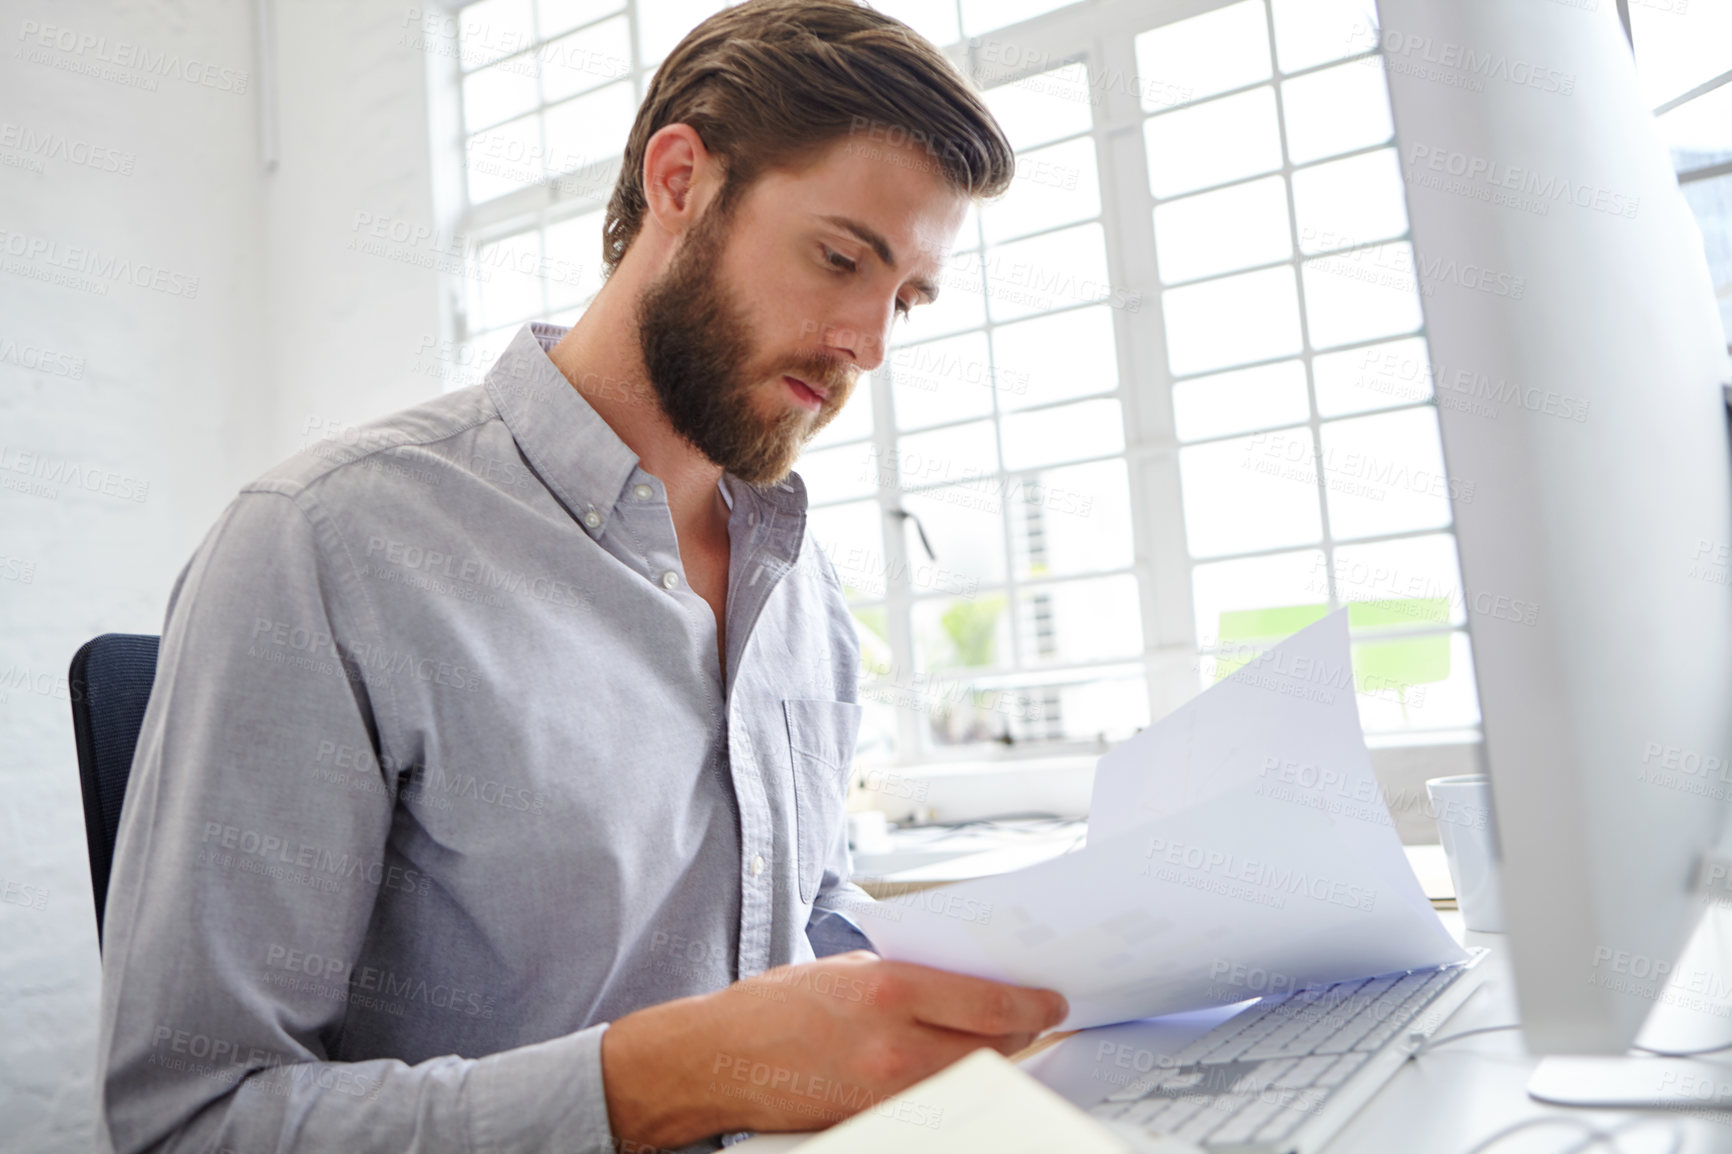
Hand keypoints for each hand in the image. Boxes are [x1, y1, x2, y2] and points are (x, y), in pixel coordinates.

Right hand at [600, 950, 1066, 1147]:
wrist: (719, 1057)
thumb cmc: (777, 1006)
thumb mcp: (848, 969)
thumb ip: (912, 977)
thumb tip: (969, 985)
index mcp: (890, 990)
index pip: (990, 1001)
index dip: (1032, 1003)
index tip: (1053, 1001)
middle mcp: (895, 1044)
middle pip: (991, 1044)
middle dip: (1018, 1030)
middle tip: (1034, 1019)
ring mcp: (887, 1091)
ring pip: (969, 1076)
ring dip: (989, 1059)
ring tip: (997, 1042)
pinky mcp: (875, 1120)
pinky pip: (935, 1100)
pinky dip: (952, 1083)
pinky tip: (951, 1068)